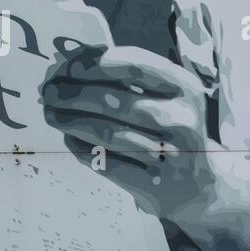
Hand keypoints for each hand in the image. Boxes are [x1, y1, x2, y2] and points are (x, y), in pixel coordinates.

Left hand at [40, 44, 217, 221]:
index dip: (95, 63)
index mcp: (186, 88)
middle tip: (48, 91)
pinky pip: (106, 163)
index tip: (68, 66)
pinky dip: (81, 149)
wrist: (201, 187)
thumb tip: (73, 64)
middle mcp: (182, 119)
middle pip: (114, 101)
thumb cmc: (174, 130)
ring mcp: (170, 155)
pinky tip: (69, 139)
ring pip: (106, 133)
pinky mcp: (154, 184)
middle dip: (73, 94)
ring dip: (70, 121)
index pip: (135, 66)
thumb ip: (132, 78)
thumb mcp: (169, 97)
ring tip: (51, 114)